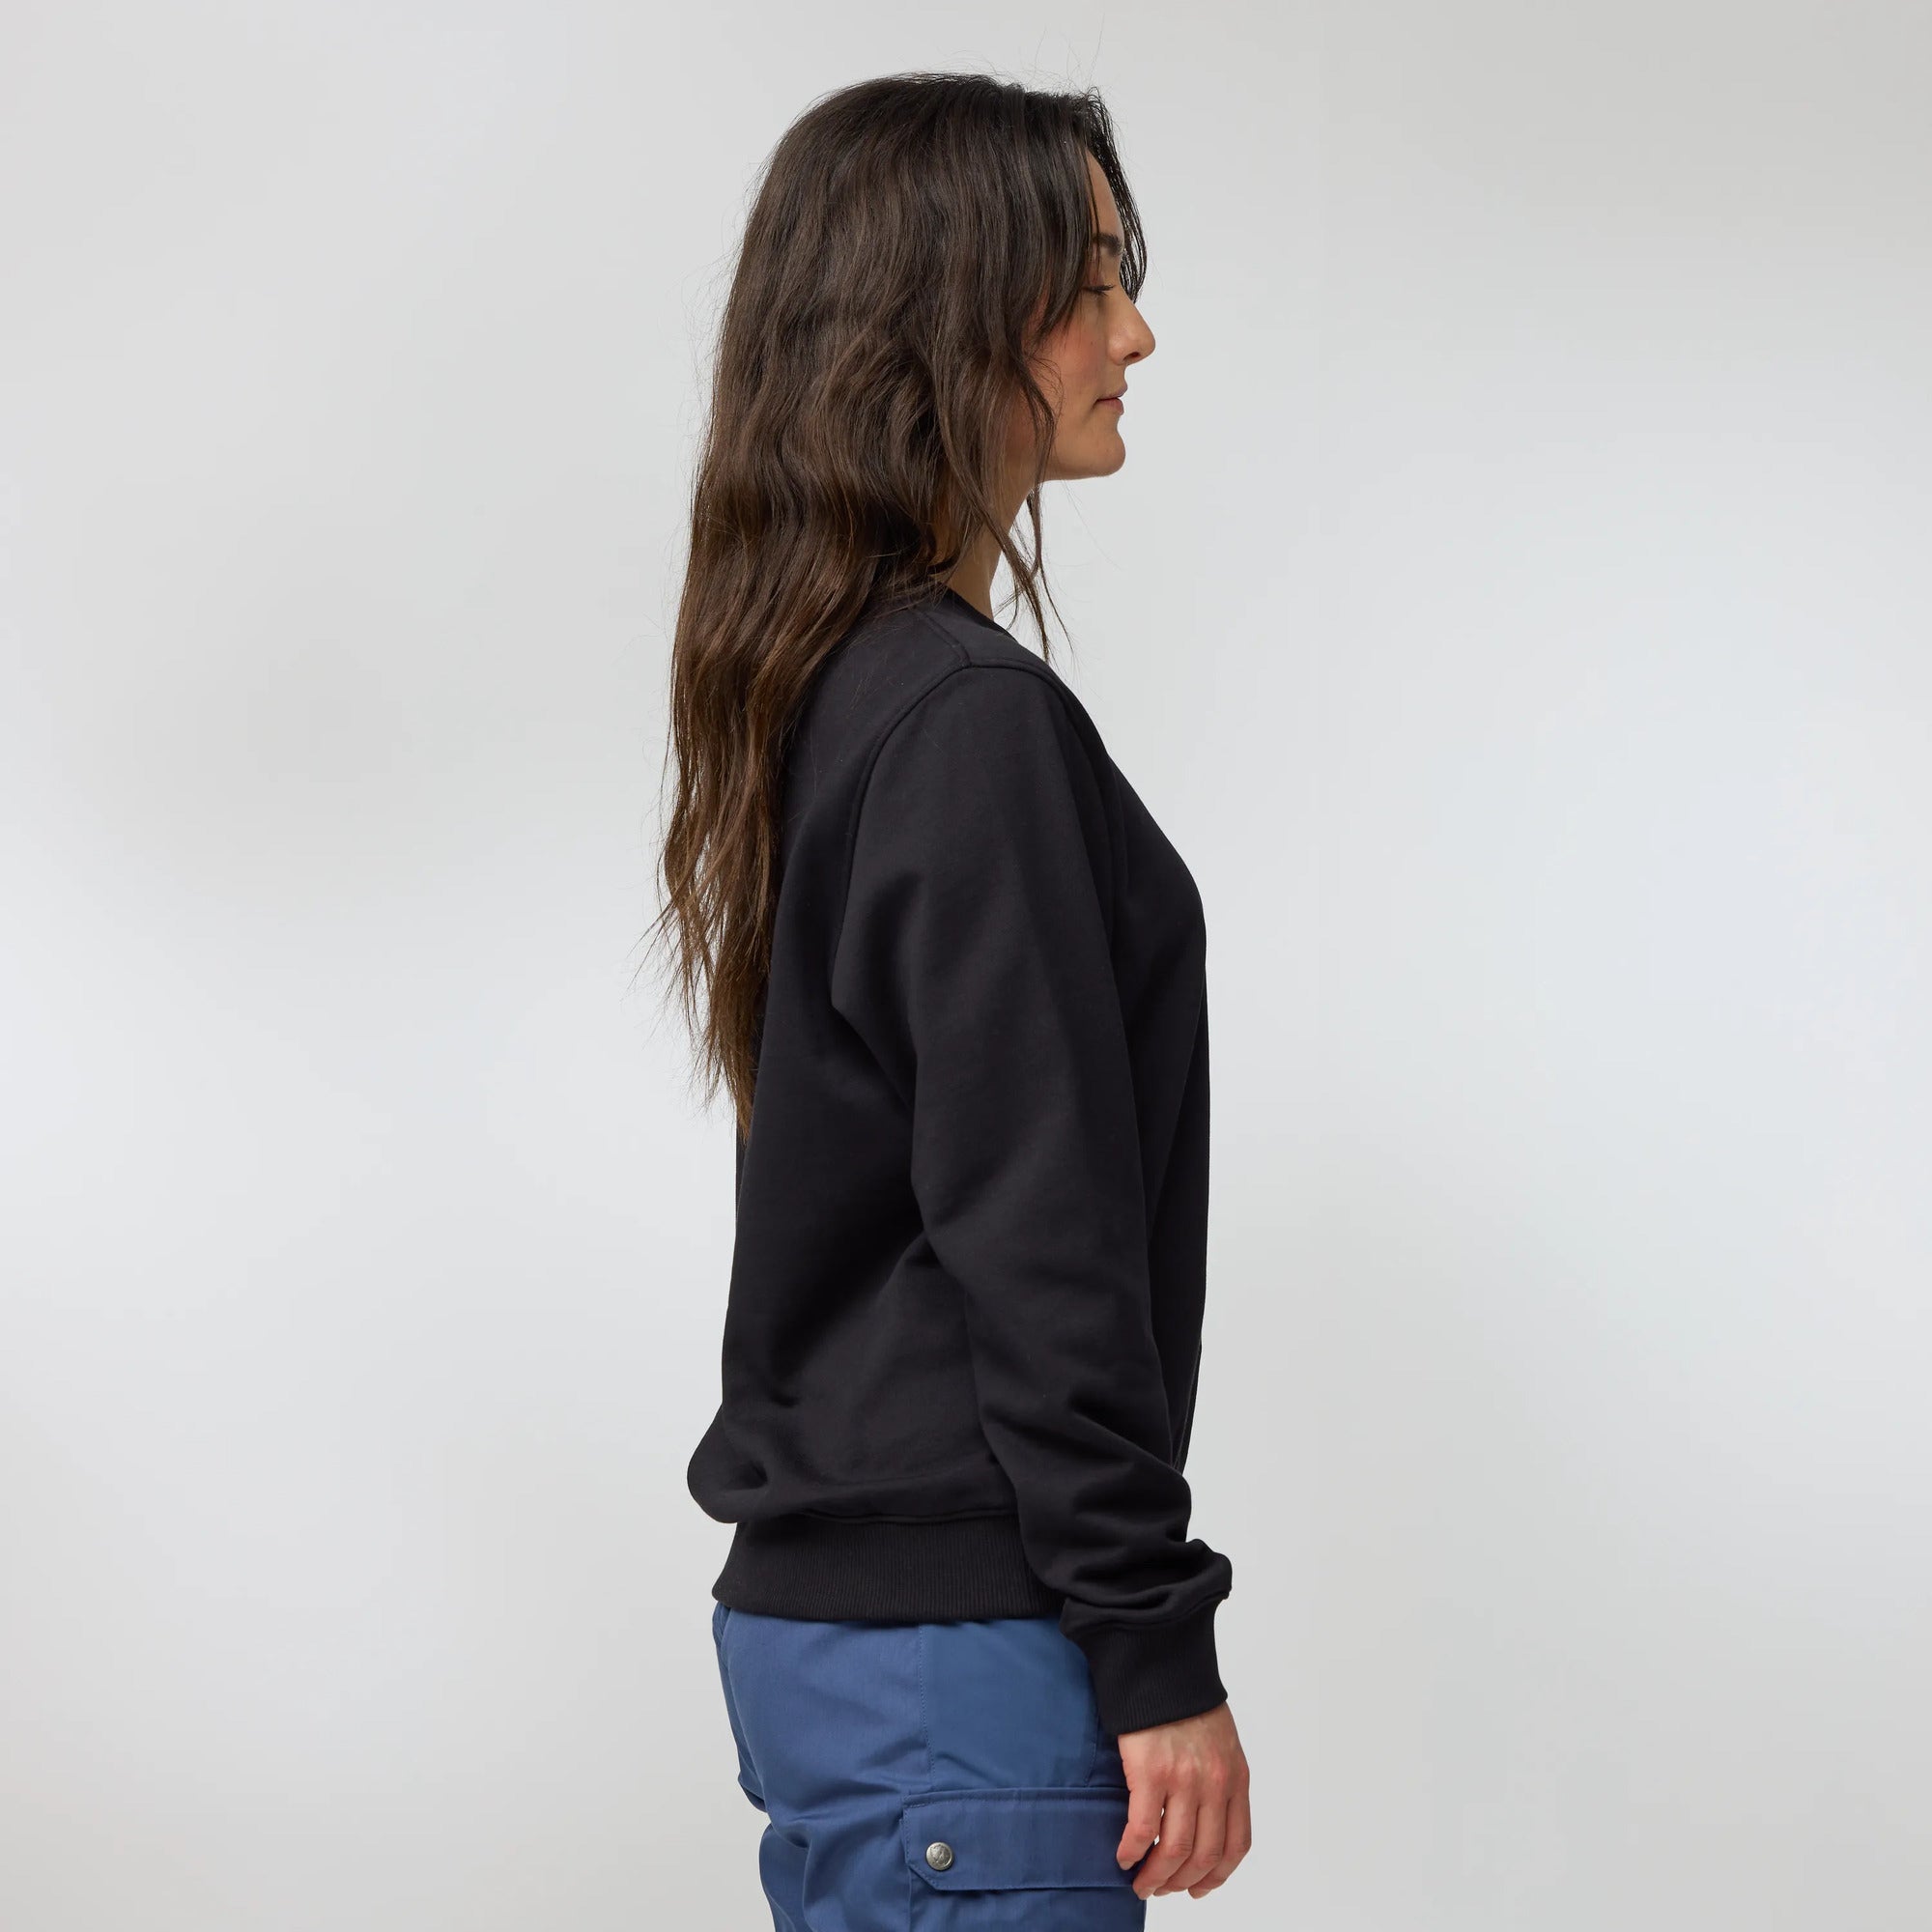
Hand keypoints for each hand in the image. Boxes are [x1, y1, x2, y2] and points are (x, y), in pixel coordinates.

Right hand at [1113, 1699, 1250, 1899]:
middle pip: (1204, 1856)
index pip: (1236, 1844)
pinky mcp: (1150, 1772)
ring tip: (1140, 1883)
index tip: (1198, 1888)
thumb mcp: (1220, 1740)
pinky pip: (1143, 1829)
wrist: (1160, 1662)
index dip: (1217, 1876)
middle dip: (1181, 1882)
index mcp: (1235, 1777)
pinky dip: (1132, 1851)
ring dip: (1155, 1877)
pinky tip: (1124, 1856)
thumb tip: (1201, 1819)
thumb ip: (1217, 1777)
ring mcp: (1184, 1780)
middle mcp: (1214, 1783)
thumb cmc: (1184, 1699)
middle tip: (1161, 1889)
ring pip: (1174, 1851)